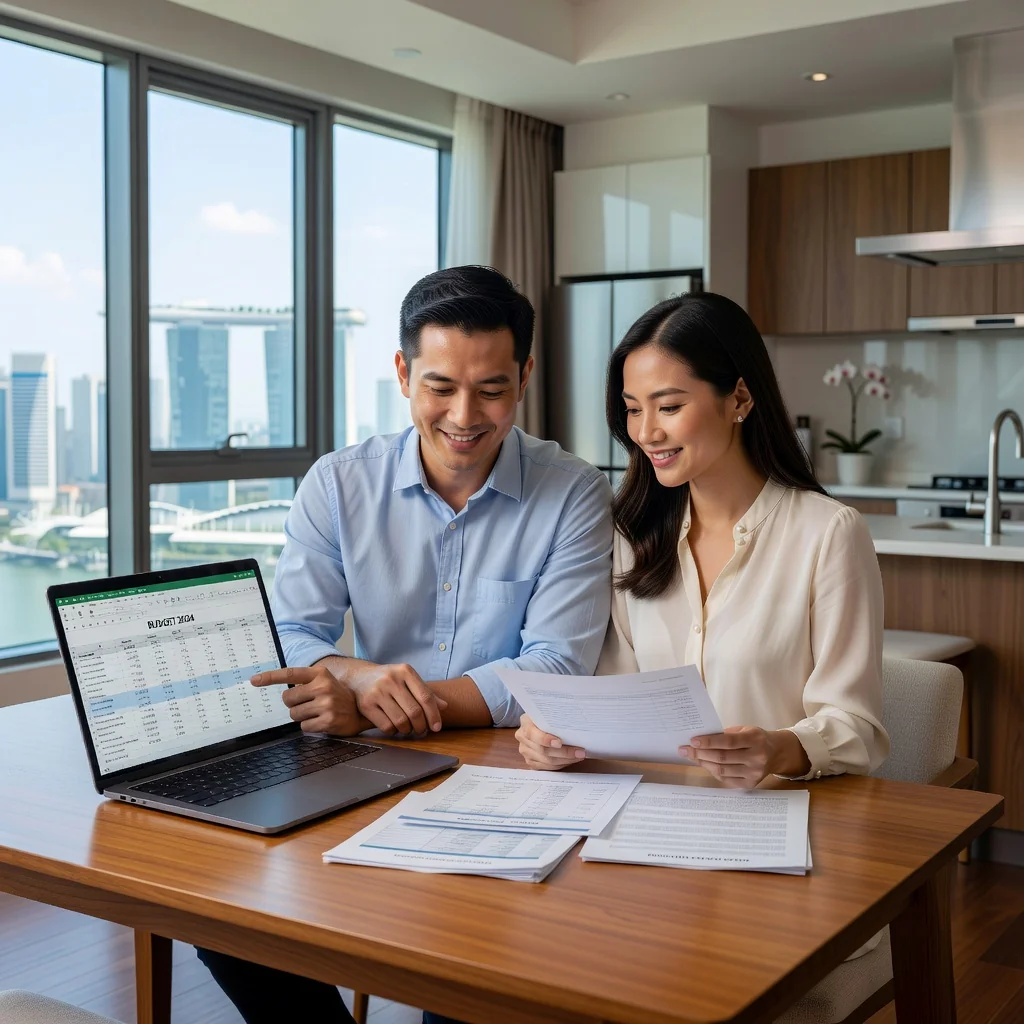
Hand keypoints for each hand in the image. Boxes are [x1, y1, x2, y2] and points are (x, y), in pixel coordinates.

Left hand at [251, 665, 364, 735]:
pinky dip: (310, 726)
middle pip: (288, 699)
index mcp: (320, 674)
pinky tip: (322, 721)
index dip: (270, 677)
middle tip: (308, 704)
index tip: (254, 680)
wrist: (360, 711)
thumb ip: (304, 683)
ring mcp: (326, 703)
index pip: (290, 674)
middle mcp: (323, 686)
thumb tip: (281, 692)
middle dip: (293, 704)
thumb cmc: (337, 696)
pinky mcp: (328, 720)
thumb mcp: (324, 682)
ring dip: (302, 716)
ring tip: (317, 712)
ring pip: (294, 714)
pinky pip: (304, 726)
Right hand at [345, 661, 447, 735]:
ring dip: (408, 730)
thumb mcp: (407, 679)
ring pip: (401, 721)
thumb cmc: (389, 680)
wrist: (358, 677)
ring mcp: (377, 691)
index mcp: (405, 671)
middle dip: (421, 726)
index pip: (426, 697)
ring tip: (408, 729)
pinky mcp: (366, 704)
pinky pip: (386, 726)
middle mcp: (391, 679)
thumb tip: (444, 706)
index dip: (434, 715)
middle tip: (421, 730)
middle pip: (415, 711)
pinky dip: (394, 731)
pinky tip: (395, 727)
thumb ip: (424, 691)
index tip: (437, 727)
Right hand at [515, 715, 584, 770]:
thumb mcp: (547, 713)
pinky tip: (571, 760)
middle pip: (543, 750)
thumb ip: (555, 718)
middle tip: (580, 752)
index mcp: (525, 724)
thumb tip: (575, 724)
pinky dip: (561, 764)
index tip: (559, 743)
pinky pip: (547, 767)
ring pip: (546, 761)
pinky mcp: (530, 762)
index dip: (545, 739)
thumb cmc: (545, 717)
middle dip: (564, 752)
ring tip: (579, 756)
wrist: (535, 723)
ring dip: (565, 760)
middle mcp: (522, 739)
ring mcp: (525, 752)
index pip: (532, 734)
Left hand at [680, 726, 809, 788]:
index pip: (728, 742)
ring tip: (691, 757)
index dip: (709, 742)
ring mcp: (754, 773)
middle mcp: (756, 758)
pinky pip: (726, 779)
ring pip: (722, 770)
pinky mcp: (751, 784)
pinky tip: (705, 764)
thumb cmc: (755, 738)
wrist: (777, 753)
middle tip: (684, 750)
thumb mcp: (744, 730)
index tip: (692, 740)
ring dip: (703, 763)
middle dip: (700, 753)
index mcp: (755, 740)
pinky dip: (713, 772)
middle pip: (722, 758)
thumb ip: (725, 735)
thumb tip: (700, 740)